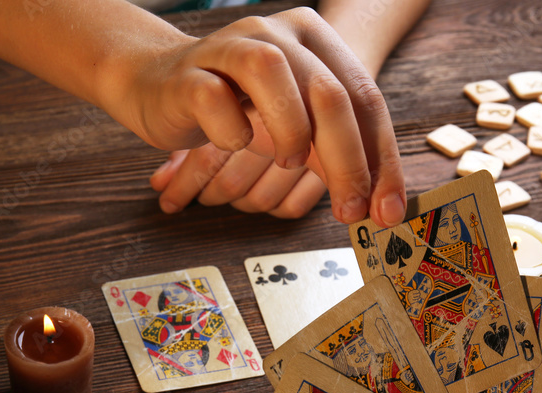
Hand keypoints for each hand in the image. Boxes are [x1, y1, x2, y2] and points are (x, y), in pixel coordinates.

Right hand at [126, 7, 405, 225]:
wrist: (155, 82)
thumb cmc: (234, 107)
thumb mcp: (295, 125)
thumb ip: (334, 151)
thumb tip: (376, 204)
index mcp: (315, 39)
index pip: (365, 99)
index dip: (381, 159)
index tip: (386, 209)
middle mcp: (278, 34)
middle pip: (330, 93)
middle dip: (348, 163)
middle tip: (350, 210)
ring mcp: (231, 47)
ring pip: (275, 76)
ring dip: (291, 132)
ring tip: (288, 161)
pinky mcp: (189, 73)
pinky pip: (215, 100)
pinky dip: (231, 132)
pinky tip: (235, 144)